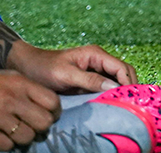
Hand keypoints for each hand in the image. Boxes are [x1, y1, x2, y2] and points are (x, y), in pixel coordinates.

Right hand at [0, 66, 60, 150]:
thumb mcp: (3, 75)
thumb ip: (24, 85)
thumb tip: (43, 100)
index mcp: (20, 83)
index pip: (52, 102)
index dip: (54, 112)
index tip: (49, 115)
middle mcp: (12, 99)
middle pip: (44, 122)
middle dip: (41, 128)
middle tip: (33, 127)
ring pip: (27, 137)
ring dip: (23, 138)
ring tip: (15, 133)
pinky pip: (7, 146)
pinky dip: (6, 145)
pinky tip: (0, 137)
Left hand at [7, 41, 136, 94]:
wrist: (29, 67)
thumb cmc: (45, 68)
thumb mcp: (67, 75)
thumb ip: (90, 80)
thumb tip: (113, 87)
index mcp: (96, 54)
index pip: (121, 67)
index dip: (128, 82)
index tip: (129, 98)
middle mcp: (99, 60)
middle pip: (123, 72)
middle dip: (129, 86)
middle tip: (131, 104)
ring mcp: (95, 69)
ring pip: (117, 79)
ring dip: (121, 90)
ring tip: (124, 105)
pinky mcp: (90, 78)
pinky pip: (106, 85)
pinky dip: (112, 93)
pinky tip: (112, 103)